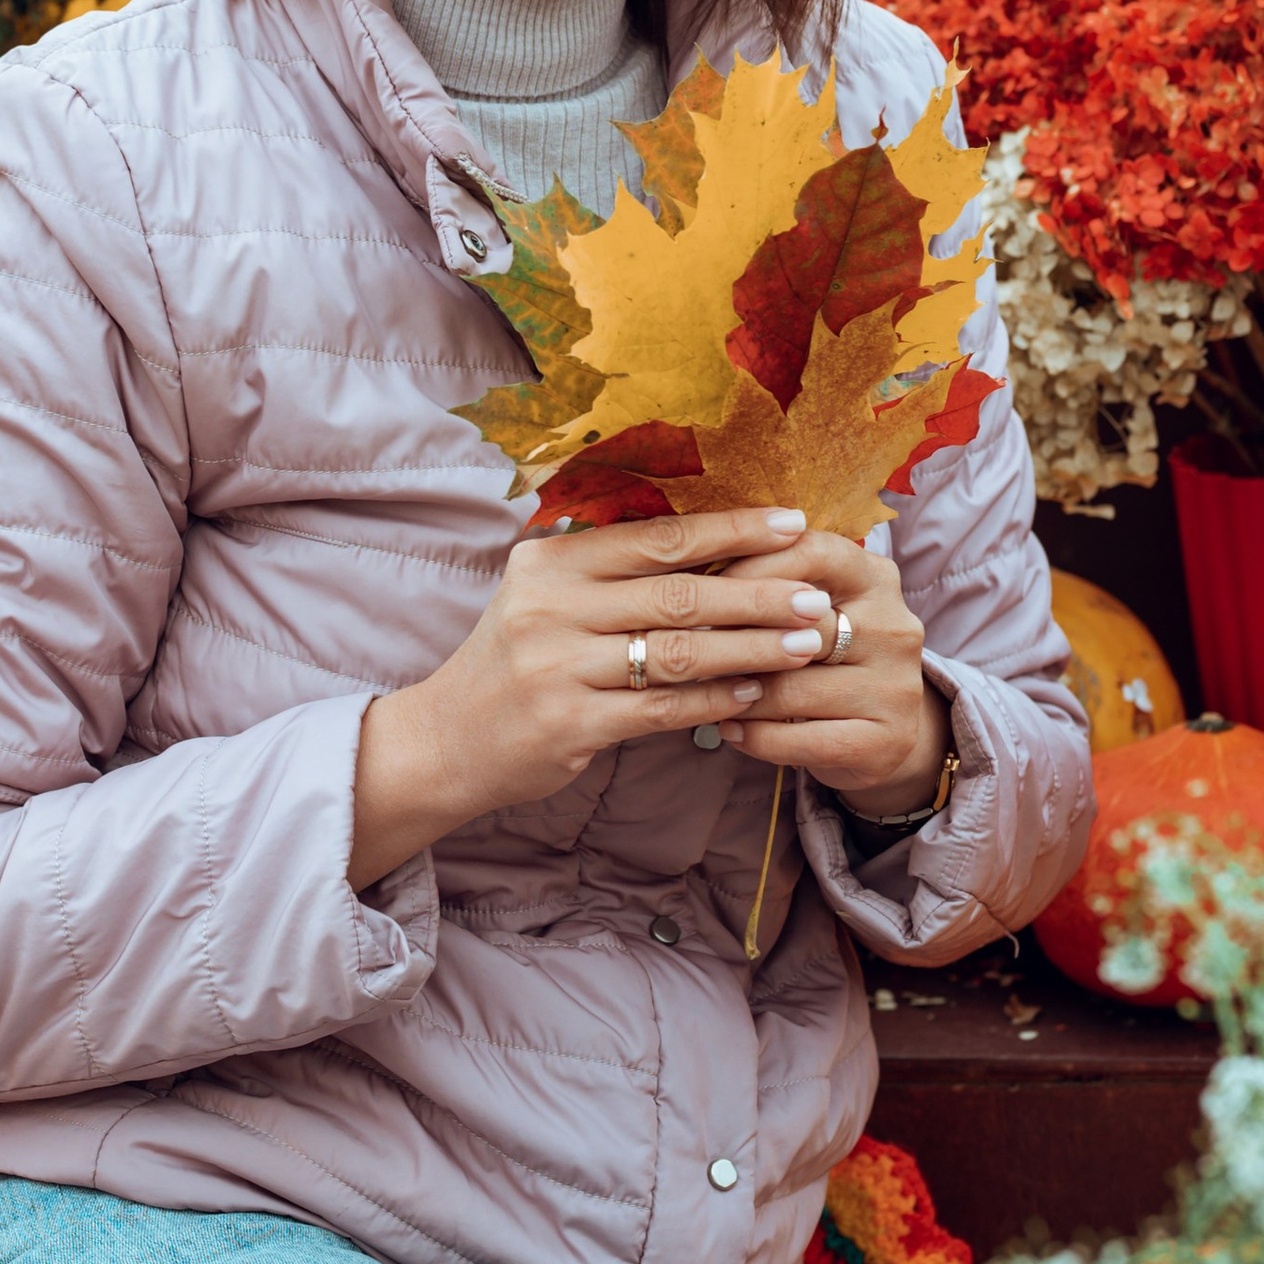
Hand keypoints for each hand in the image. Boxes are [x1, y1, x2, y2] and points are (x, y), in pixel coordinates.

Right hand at [349, 504, 867, 889]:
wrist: (444, 740)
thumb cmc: (515, 662)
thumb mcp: (546, 599)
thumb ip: (614, 573)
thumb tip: (716, 544)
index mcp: (550, 562)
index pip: (659, 538)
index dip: (732, 529)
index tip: (794, 523)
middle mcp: (550, 607)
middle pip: (679, 593)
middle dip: (759, 593)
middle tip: (819, 594)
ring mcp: (557, 667)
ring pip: (679, 652)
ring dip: (754, 647)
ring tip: (808, 643)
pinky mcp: (569, 724)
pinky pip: (663, 708)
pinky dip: (717, 698)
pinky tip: (758, 692)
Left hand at [719, 541, 949, 816]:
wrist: (881, 730)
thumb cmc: (825, 657)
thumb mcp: (809, 609)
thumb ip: (770, 583)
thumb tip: (694, 567)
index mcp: (875, 577)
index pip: (813, 552)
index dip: (753, 565)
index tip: (704, 584)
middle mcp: (895, 626)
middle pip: (798, 624)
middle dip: (735, 637)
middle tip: (686, 645)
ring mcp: (897, 686)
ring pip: (793, 689)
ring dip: (737, 694)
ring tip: (701, 692)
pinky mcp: (888, 740)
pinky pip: (804, 740)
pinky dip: (757, 737)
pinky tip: (729, 729)